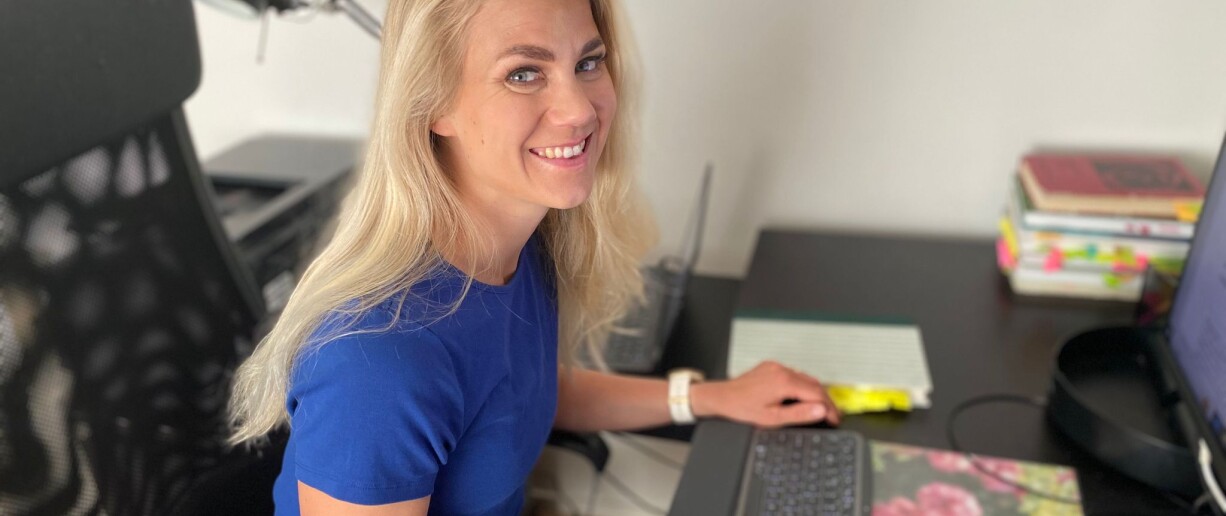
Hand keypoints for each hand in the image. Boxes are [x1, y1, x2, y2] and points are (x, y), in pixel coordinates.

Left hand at [690, 361, 838, 427]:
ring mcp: (776, 366)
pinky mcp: (771, 366)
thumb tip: (821, 410)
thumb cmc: (742, 409)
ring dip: (815, 392)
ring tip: (821, 409)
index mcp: (784, 382)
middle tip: (833, 416)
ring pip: (805, 378)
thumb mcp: (772, 418)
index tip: (835, 419)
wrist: (721, 397)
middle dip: (826, 400)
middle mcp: (782, 370)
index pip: (816, 394)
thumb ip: (799, 414)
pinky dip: (803, 385)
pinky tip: (803, 397)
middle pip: (814, 384)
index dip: (829, 408)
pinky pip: (794, 374)